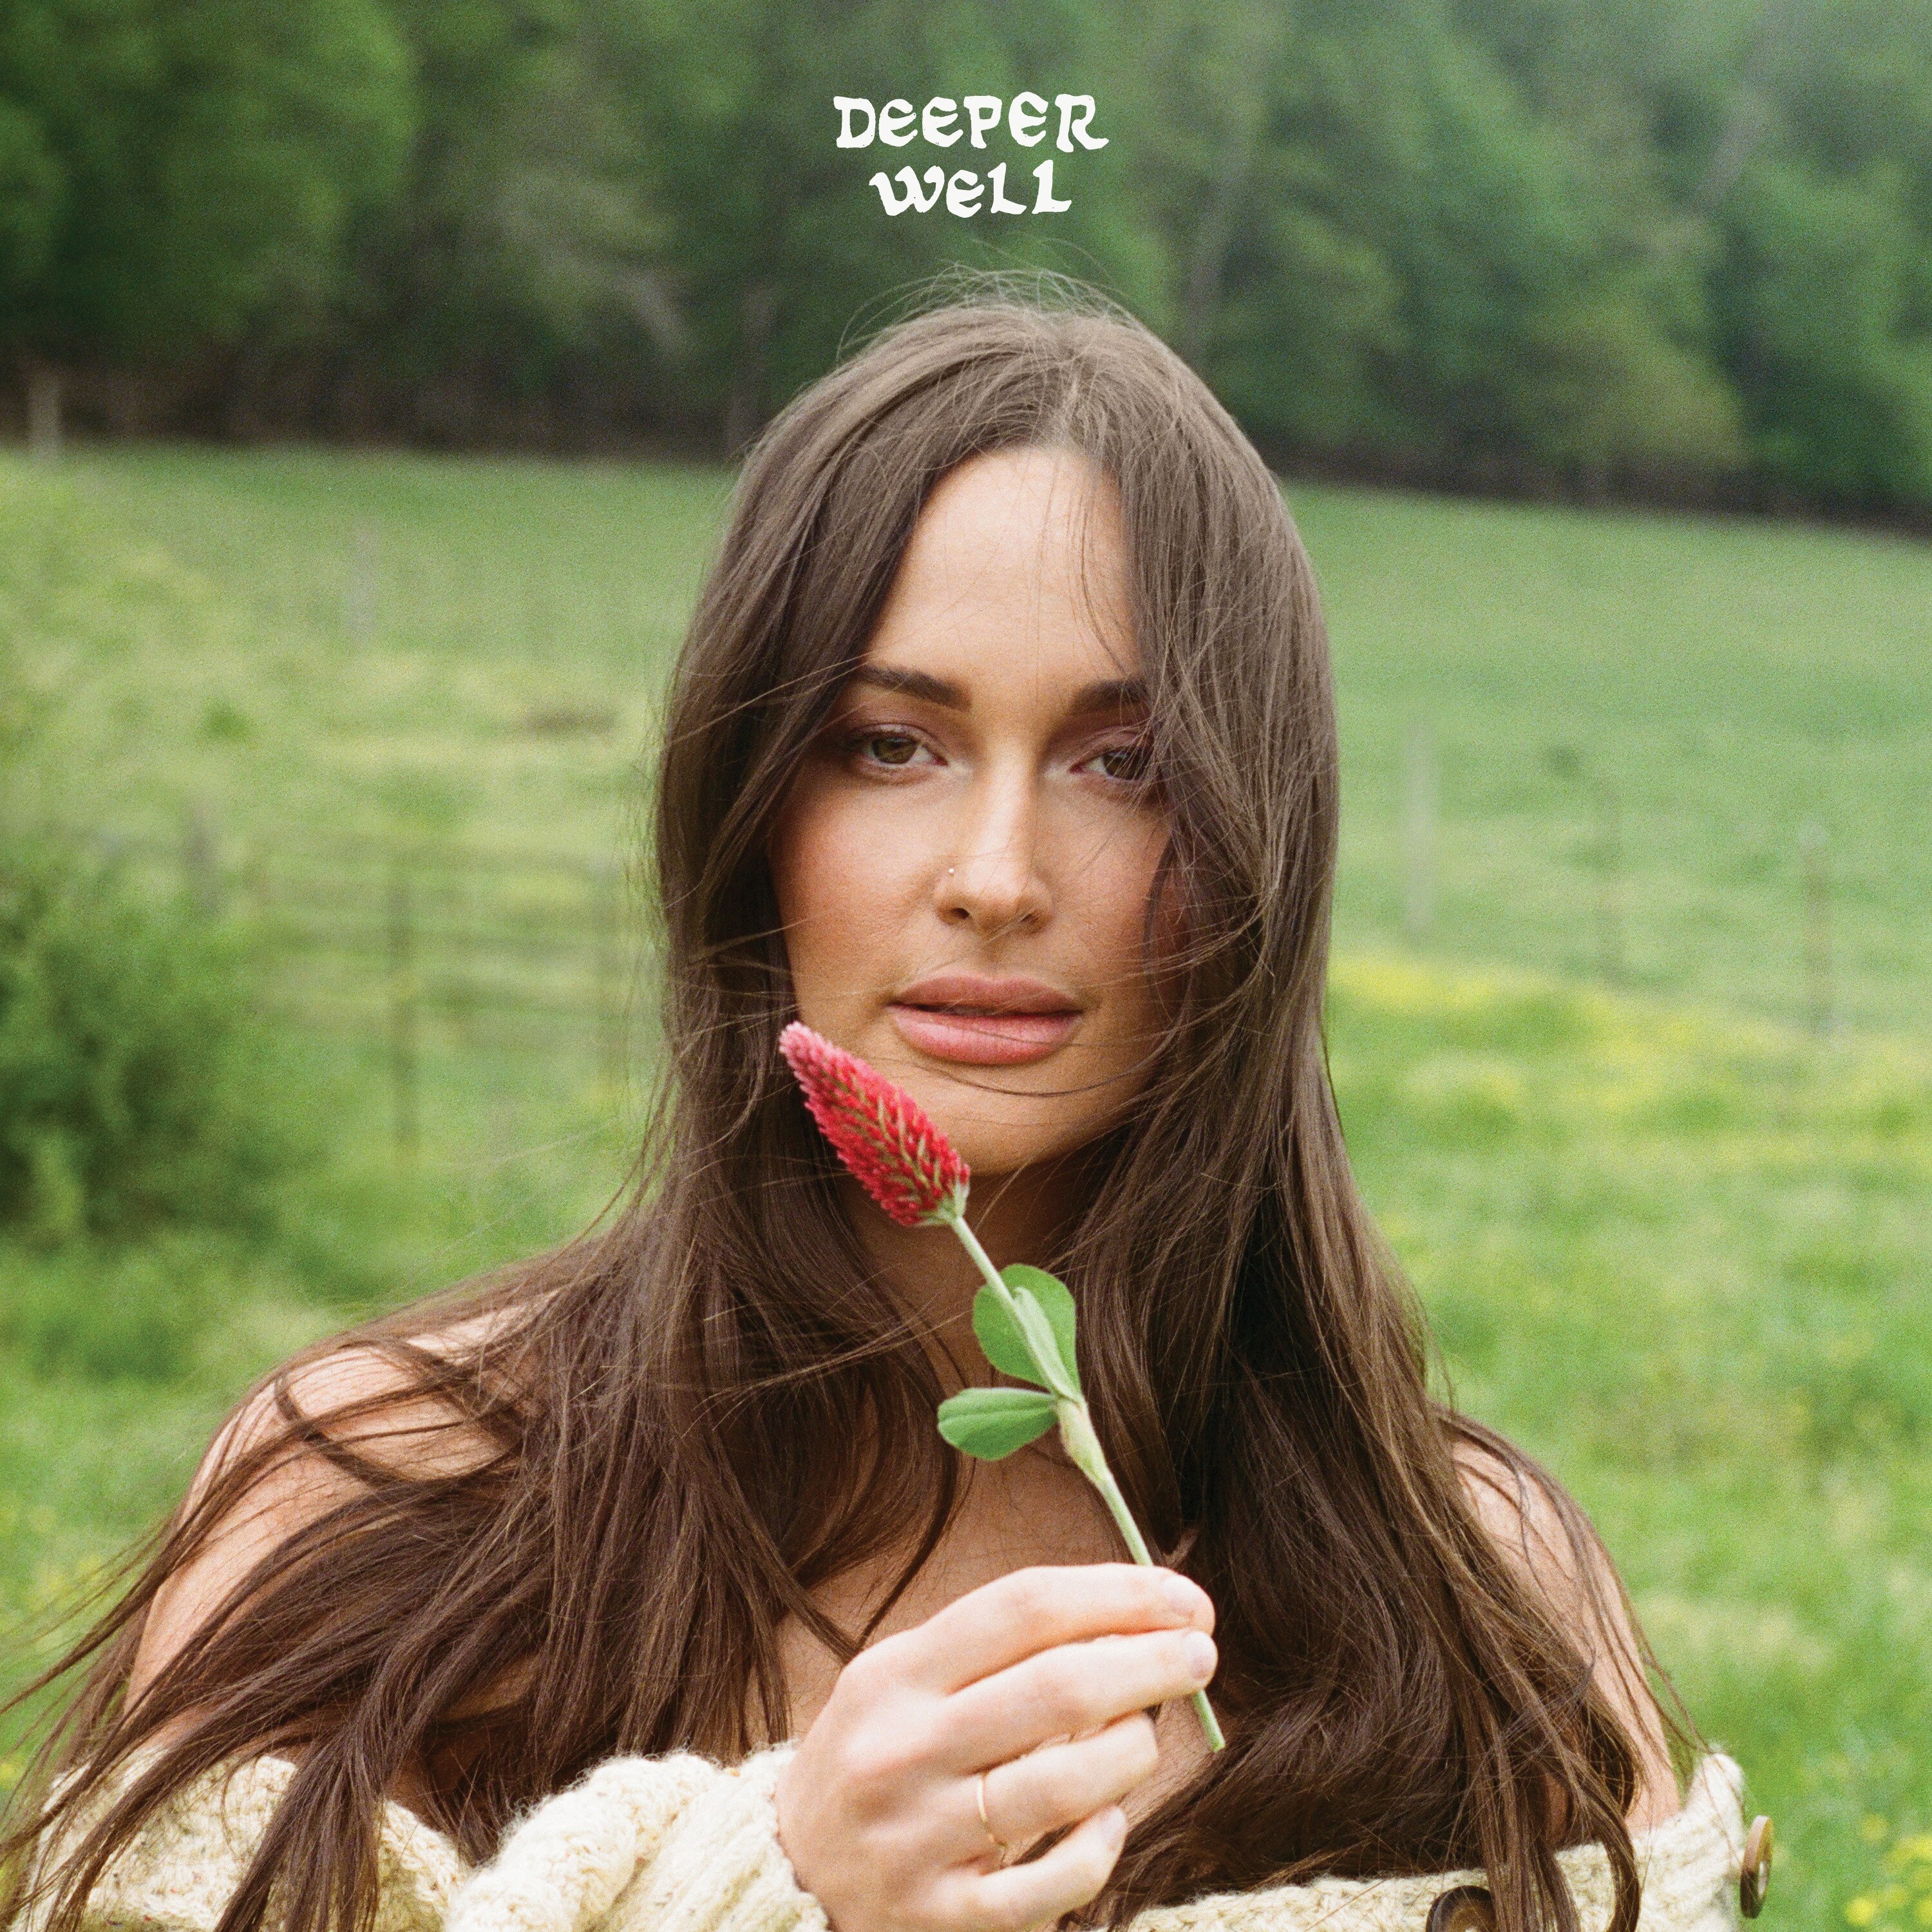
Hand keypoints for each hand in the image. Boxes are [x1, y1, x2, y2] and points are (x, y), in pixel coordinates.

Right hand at [773, 1564, 1217, 1931]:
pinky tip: (1109, 1817)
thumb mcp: (905, 1681)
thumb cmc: (880, 1755)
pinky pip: (1055, 1882)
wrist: (788, 1876)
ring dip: (1134, 1749)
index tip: (1182, 1596)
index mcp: (896, 1676)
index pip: (1023, 1609)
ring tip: (1148, 1733)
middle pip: (1056, 1688)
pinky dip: (1101, 1843)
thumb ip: (996, 1651)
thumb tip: (1126, 1620)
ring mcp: (923, 1841)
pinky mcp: (947, 1919)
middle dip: (1150, 1662)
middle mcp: (904, 1752)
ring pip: (1065, 1785)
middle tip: (1200, 1651)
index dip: (1117, 1594)